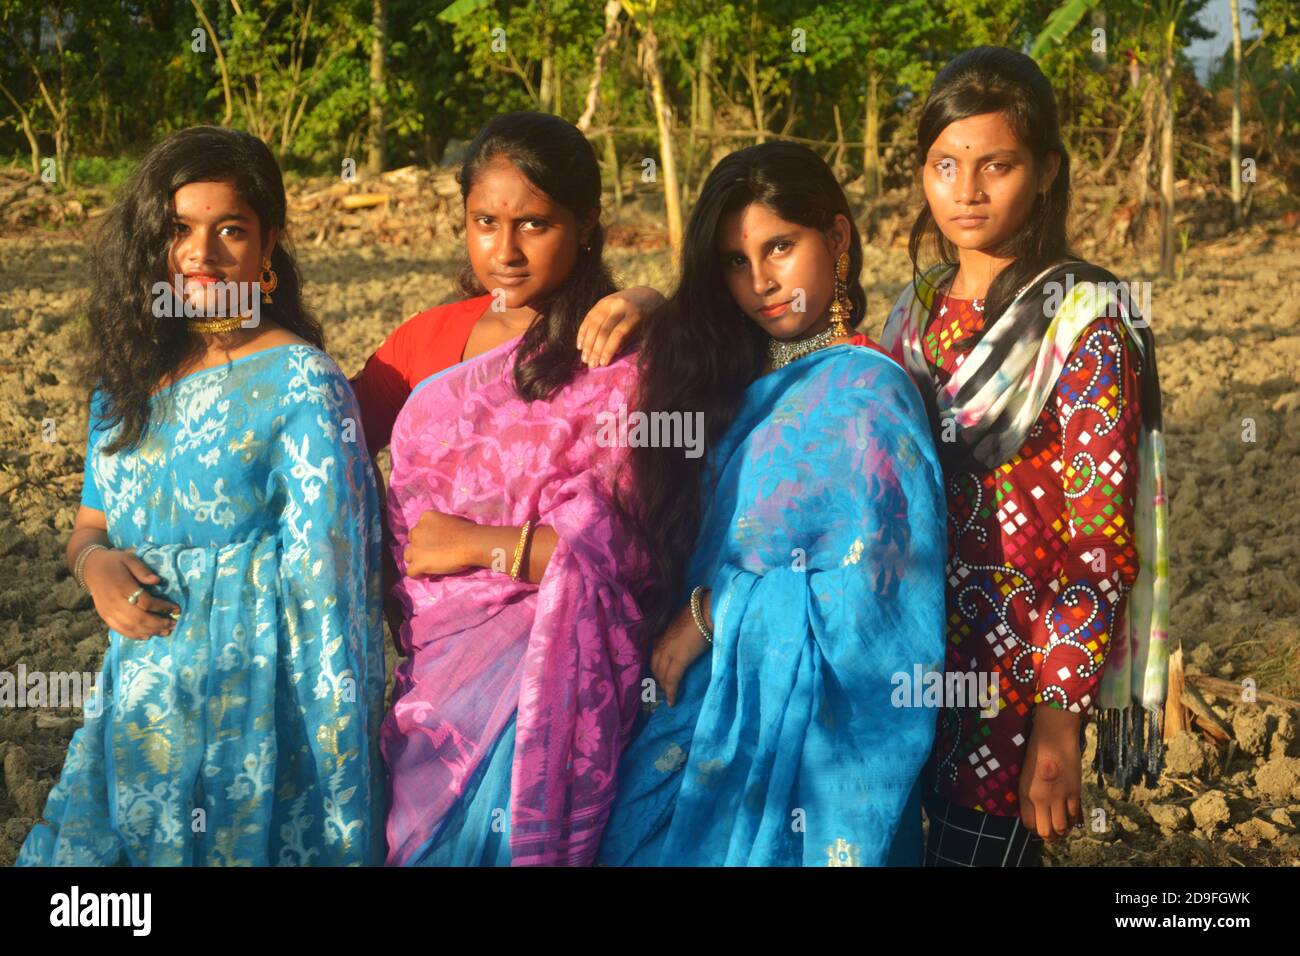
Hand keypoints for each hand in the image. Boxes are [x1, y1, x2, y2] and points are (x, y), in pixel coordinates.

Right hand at [82, 547, 180, 639]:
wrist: (91, 568)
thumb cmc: (114, 562)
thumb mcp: (130, 558)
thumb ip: (143, 570)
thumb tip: (157, 580)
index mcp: (122, 587)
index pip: (145, 602)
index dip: (162, 607)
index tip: (176, 608)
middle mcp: (114, 602)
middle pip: (139, 618)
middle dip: (159, 623)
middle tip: (174, 624)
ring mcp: (108, 611)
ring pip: (131, 627)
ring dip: (150, 631)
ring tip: (166, 631)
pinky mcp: (105, 616)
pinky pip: (120, 630)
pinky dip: (135, 635)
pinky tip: (148, 636)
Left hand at [404, 510, 479, 577]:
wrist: (472, 543)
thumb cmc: (469, 531)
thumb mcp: (451, 520)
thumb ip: (440, 527)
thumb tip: (441, 536)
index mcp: (425, 517)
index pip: (419, 529)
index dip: (427, 538)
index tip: (436, 544)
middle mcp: (417, 530)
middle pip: (412, 541)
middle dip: (420, 547)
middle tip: (434, 554)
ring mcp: (416, 547)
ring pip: (408, 556)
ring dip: (417, 560)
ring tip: (430, 565)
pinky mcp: (419, 562)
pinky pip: (411, 572)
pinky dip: (418, 574)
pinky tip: (427, 575)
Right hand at [576, 286, 662, 366]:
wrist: (646, 295)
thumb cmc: (649, 319)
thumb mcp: (645, 329)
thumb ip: (630, 340)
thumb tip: (615, 352)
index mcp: (635, 314)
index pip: (618, 334)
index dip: (609, 350)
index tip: (603, 364)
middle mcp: (620, 306)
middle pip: (604, 330)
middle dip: (596, 350)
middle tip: (591, 365)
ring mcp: (609, 302)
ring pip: (593, 324)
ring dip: (587, 344)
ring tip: (585, 359)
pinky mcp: (601, 301)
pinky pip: (589, 317)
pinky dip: (583, 332)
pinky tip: (580, 345)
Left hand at [650, 593, 710, 707]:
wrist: (707, 610)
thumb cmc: (701, 613)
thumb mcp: (686, 622)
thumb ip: (682, 632)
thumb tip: (688, 638)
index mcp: (664, 633)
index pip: (655, 655)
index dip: (657, 668)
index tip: (660, 677)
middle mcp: (662, 643)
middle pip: (655, 666)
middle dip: (659, 679)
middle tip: (665, 690)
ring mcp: (668, 651)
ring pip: (662, 674)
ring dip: (665, 686)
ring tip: (670, 696)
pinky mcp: (678, 659)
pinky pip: (672, 679)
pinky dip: (671, 692)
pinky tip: (672, 702)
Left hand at [1019, 706, 1082, 841]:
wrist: (1053, 736)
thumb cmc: (1036, 752)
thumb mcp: (1026, 775)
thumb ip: (1030, 794)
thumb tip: (1038, 811)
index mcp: (1025, 793)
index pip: (1029, 824)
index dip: (1035, 830)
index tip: (1039, 828)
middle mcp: (1041, 798)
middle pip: (1045, 831)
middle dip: (1049, 837)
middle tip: (1053, 835)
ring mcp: (1059, 796)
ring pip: (1062, 828)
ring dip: (1062, 831)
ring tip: (1062, 829)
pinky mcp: (1074, 792)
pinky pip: (1075, 816)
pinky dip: (1073, 820)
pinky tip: (1071, 818)